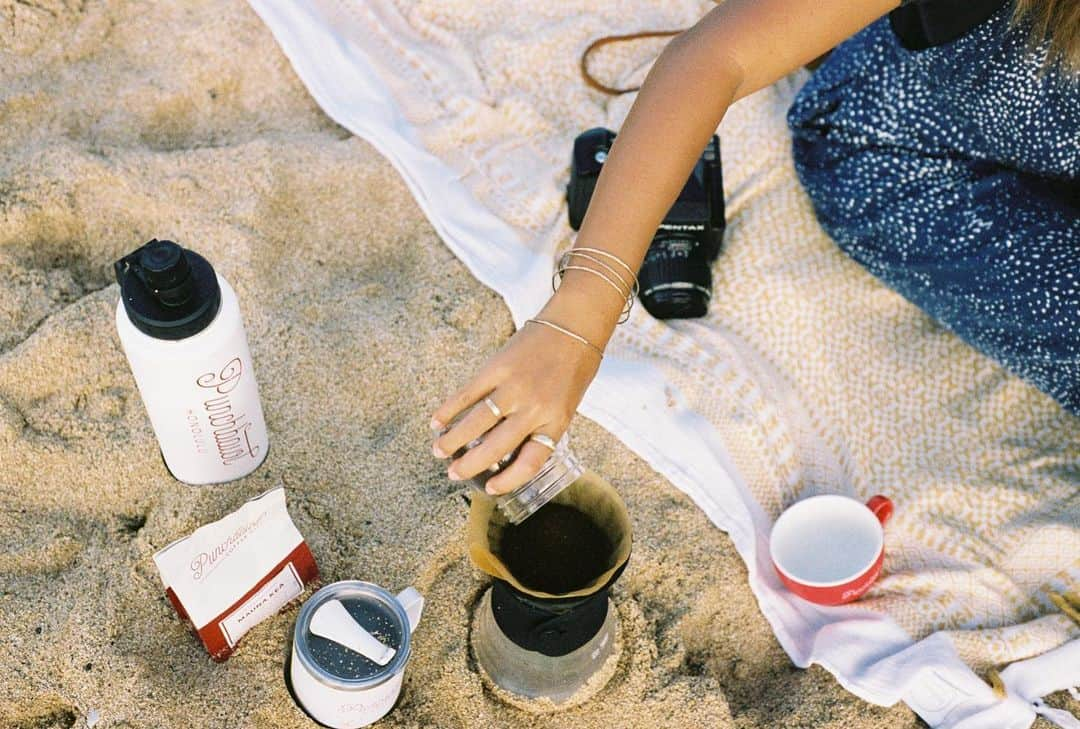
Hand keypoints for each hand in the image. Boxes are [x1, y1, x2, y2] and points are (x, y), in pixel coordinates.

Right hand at [431, 317, 602, 494]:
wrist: (574, 326)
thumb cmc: (573, 368)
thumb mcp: (566, 406)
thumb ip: (540, 427)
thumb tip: (508, 450)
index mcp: (555, 422)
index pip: (530, 462)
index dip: (509, 480)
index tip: (491, 488)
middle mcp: (533, 407)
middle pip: (495, 447)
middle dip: (470, 465)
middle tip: (453, 474)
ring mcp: (513, 386)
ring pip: (476, 422)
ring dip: (452, 440)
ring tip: (439, 450)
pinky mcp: (497, 366)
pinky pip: (467, 393)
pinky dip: (449, 409)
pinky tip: (436, 421)